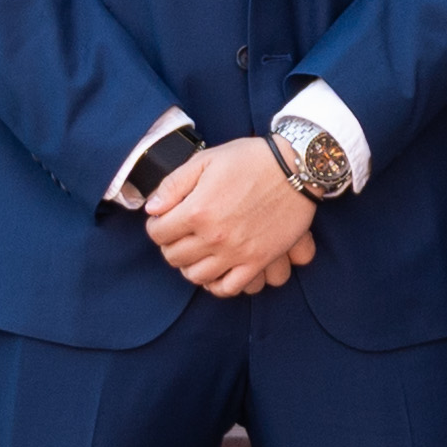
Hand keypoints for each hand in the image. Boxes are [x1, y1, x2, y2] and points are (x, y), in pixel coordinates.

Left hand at [145, 136, 318, 297]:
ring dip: (190, 265)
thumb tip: (151, 208)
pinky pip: (229, 287)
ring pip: (197, 276)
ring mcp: (236, 252)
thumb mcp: (206, 160)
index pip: (158, 233)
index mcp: (197, 210)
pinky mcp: (257, 261)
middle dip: (171, 245)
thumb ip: (173, 184)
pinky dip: (217, 284)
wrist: (295, 168)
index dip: (156, 226)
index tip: (163, 220)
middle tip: (179, 234)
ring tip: (196, 251)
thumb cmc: (250, 160)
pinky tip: (215, 271)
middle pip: (174, 257)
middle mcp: (214, 237)